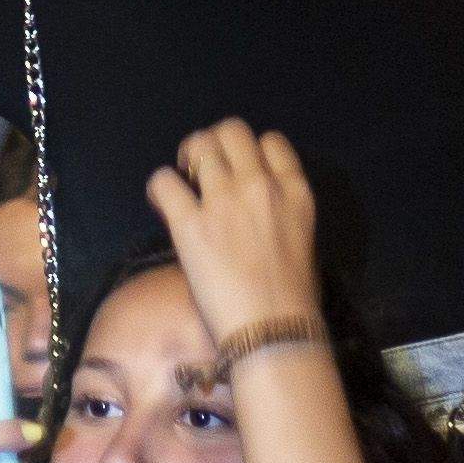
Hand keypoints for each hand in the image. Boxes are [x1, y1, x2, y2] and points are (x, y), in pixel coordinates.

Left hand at [148, 121, 325, 347]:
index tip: (240, 169)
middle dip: (215, 144)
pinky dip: (160, 187)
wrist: (273, 331)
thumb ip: (280, 212)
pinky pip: (164, 181)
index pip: (272, 142)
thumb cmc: (294, 299)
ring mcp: (224, 200)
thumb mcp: (303, 239)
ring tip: (183, 181)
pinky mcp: (190, 223)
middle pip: (231, 131)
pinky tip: (163, 203)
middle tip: (203, 168)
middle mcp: (259, 185)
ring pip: (199, 146)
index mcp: (295, 191)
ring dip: (188, 159)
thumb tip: (255, 211)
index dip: (252, 151)